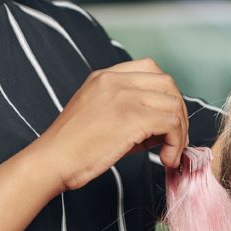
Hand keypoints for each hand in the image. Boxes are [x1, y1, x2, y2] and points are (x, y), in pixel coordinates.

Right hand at [32, 58, 189, 190]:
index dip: (165, 94)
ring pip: (174, 105)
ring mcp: (123, 96)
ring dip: (180, 132)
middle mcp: (114, 80)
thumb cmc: (73, 148)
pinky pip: (171, 124)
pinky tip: (166, 159)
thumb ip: (129, 110)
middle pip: (168, 84)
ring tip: (170, 153)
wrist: (51, 161)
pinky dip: (176, 143)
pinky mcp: (131, 118)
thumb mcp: (99, 115)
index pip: (150, 68)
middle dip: (178, 112)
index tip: (164, 120)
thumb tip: (165, 126)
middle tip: (174, 139)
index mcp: (104, 77)